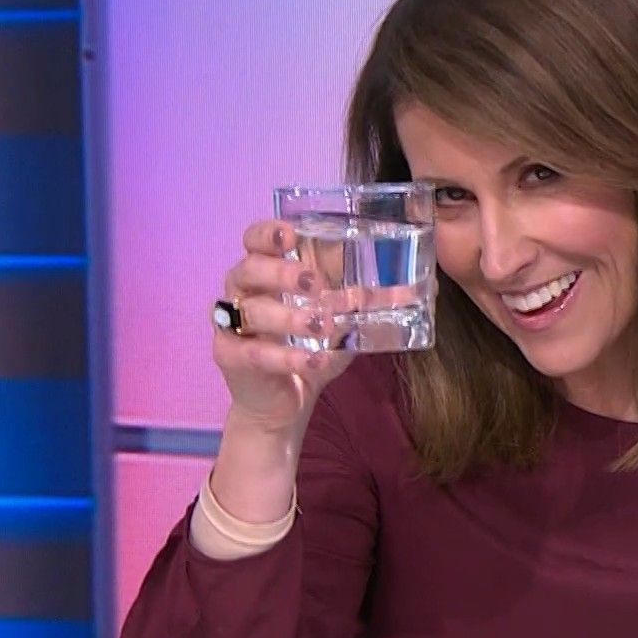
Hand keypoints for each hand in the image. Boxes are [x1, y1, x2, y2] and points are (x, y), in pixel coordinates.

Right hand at [211, 219, 354, 432]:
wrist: (283, 403)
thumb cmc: (306, 350)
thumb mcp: (339, 323)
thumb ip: (362, 304)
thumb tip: (408, 292)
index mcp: (264, 273)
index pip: (254, 240)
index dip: (267, 233)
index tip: (291, 235)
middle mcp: (242, 293)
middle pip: (249, 269)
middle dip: (281, 273)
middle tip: (316, 283)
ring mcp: (231, 325)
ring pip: (252, 311)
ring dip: (289, 317)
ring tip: (322, 325)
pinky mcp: (229, 357)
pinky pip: (254, 353)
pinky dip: (286, 357)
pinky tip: (313, 361)